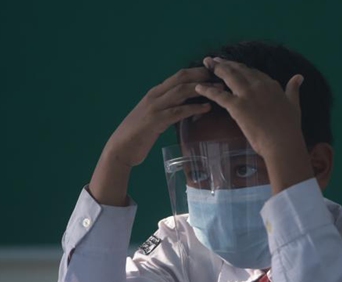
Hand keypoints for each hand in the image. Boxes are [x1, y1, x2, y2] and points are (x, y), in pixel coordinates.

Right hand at [90, 67, 215, 205]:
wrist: (120, 149)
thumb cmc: (139, 135)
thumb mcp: (155, 117)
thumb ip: (168, 109)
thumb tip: (187, 107)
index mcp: (155, 93)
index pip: (178, 76)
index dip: (197, 71)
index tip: (214, 72)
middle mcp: (155, 96)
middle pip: (181, 78)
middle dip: (202, 74)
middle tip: (221, 75)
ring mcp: (154, 107)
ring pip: (180, 91)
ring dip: (202, 89)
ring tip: (219, 90)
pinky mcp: (155, 121)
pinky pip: (177, 111)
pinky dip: (193, 108)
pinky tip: (206, 108)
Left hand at [195, 57, 313, 191]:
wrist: (283, 142)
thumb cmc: (289, 128)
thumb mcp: (294, 105)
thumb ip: (294, 90)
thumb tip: (299, 76)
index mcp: (272, 85)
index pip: (253, 72)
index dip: (241, 67)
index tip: (232, 64)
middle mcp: (259, 85)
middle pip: (239, 70)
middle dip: (225, 63)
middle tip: (212, 60)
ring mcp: (247, 95)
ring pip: (229, 77)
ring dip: (216, 69)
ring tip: (206, 65)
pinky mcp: (237, 106)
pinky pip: (219, 95)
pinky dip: (207, 90)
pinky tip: (198, 88)